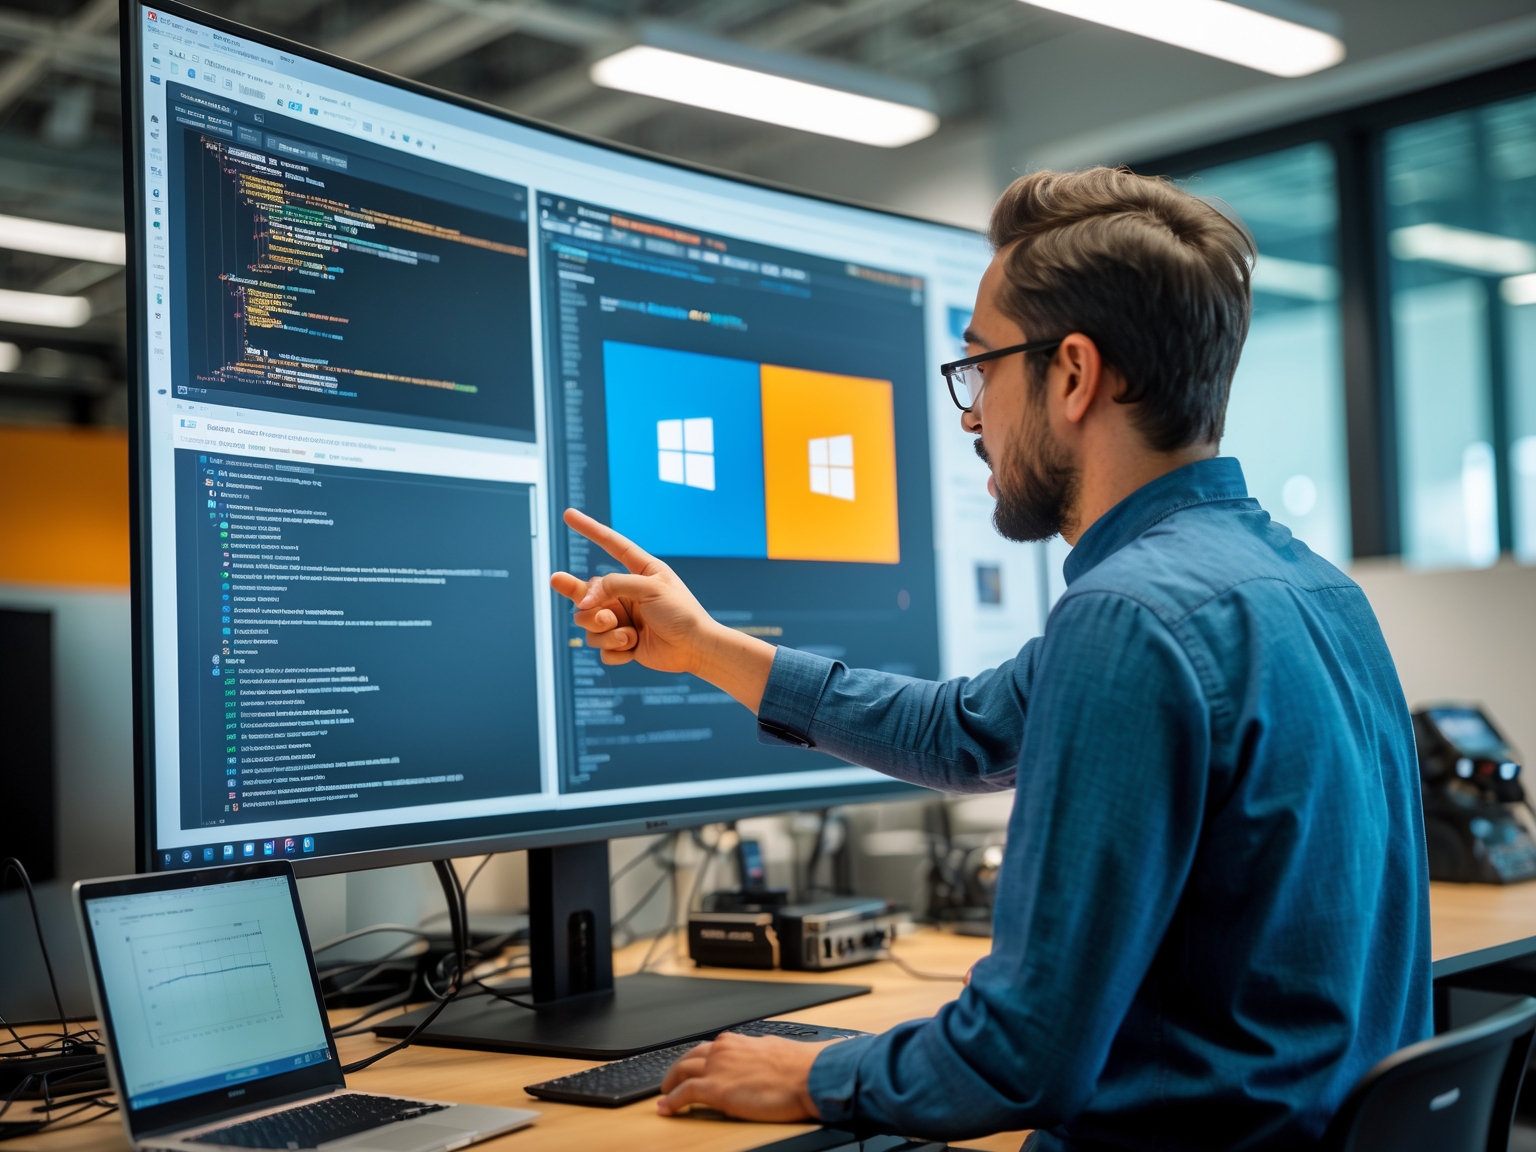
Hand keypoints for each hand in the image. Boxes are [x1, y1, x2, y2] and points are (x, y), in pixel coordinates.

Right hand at [549, 509, 776, 711]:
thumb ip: (613, 585)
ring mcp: (623, 618)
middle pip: (586, 594)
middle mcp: (626, 593)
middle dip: (590, 607)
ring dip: (606, 632)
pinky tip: (634, 648)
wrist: (695, 649)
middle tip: (608, 617)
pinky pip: (600, 648)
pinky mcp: (622, 643)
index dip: (589, 528)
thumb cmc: (680, 613)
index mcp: (639, 571)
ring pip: (588, 624)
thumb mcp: (649, 588)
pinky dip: (615, 650)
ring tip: (630, 635)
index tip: (568, 514)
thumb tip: (584, 602)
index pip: (610, 544)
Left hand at [656, 1032, 828, 1120]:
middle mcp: (722, 1050)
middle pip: (688, 1058)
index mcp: (736, 1041)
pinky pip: (683, 1094)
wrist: (809, 1076)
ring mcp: (717, 1068)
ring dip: (669, 1084)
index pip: (707, 1049)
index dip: (696, 1061)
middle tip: (670, 1081)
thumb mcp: (772, 1050)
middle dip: (677, 1070)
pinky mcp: (715, 1089)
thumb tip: (756, 1059)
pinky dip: (671, 1101)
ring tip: (665, 1094)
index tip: (692, 1068)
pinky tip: (665, 1108)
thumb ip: (756, 1053)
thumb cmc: (799, 1066)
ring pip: (681, 1072)